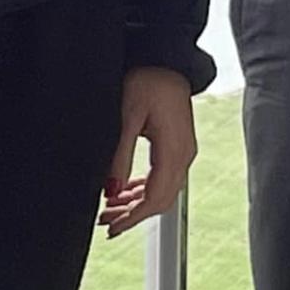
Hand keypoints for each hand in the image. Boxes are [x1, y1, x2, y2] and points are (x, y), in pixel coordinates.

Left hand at [105, 64, 197, 234]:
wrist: (167, 60)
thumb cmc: (149, 80)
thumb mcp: (127, 116)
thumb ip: (120, 156)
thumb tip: (111, 191)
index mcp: (174, 151)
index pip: (155, 198)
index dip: (133, 218)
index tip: (112, 228)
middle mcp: (184, 155)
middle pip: (161, 200)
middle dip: (132, 214)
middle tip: (105, 220)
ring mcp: (183, 152)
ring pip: (162, 191)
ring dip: (136, 203)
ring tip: (109, 208)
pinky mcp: (178, 146)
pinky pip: (163, 178)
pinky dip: (144, 189)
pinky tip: (125, 191)